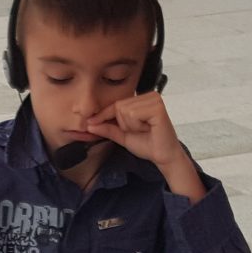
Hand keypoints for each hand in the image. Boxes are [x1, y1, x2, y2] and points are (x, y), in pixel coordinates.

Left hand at [82, 94, 204, 199]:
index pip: (116, 104)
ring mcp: (154, 99)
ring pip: (124, 110)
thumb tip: (89, 124)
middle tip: (139, 131)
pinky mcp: (158, 107)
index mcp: (141, 100)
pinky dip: (136, 125)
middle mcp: (149, 96)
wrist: (163, 157)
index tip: (90, 122)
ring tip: (144, 130)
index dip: (103, 115)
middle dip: (123, 124)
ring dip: (130, 126)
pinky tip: (148, 128)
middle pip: (119, 106)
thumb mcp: (123, 136)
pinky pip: (133, 114)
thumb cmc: (148, 145)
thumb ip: (108, 128)